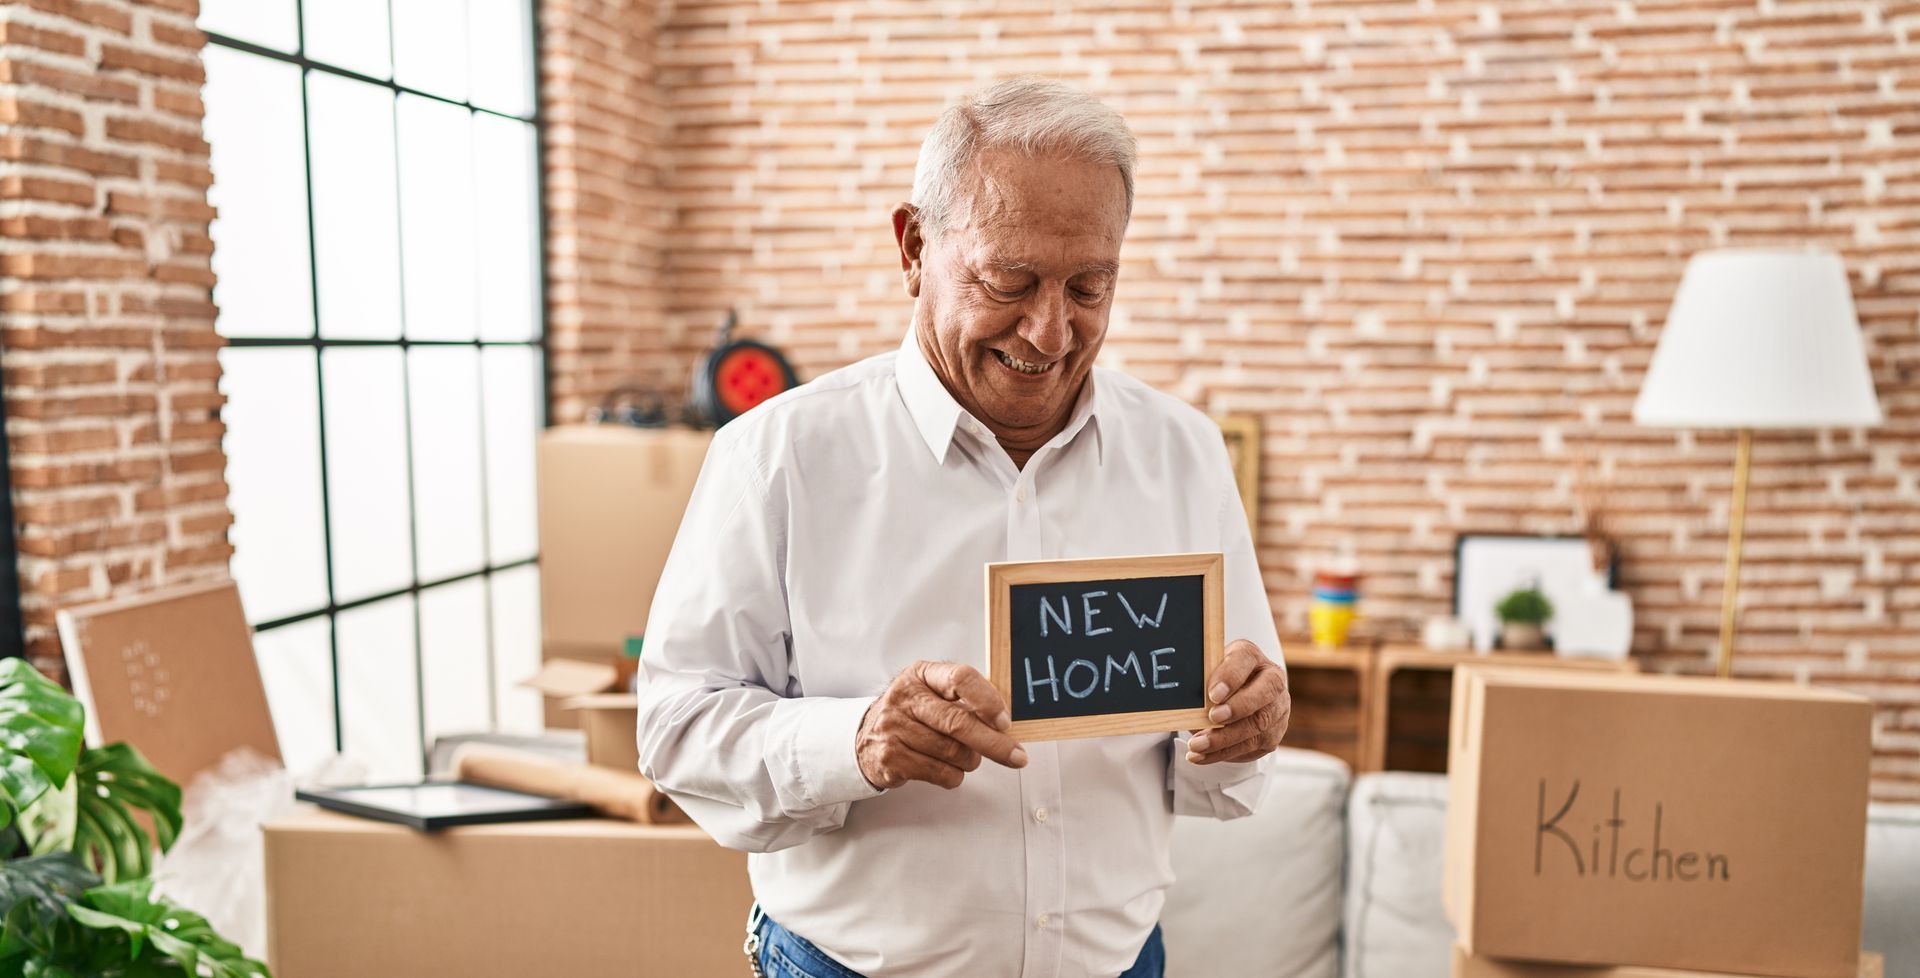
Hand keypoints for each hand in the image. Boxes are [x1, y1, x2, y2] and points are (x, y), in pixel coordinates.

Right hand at [856, 661, 1028, 789]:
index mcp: (921, 675)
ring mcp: (894, 728)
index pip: (961, 678)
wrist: (866, 738)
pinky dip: (954, 776)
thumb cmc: (911, 715)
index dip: (988, 701)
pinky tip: (948, 769)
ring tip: (967, 757)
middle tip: (1016, 756)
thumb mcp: (932, 694)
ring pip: (952, 752)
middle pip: (958, 722)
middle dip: (994, 743)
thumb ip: (965, 701)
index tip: (1004, 722)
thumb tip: (1003, 726)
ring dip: (970, 761)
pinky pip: (940, 773)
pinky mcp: (891, 758)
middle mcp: (905, 698)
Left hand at [1185, 639, 1289, 764]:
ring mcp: (1277, 709)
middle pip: (1263, 694)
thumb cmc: (1216, 682)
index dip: (1231, 677)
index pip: (1246, 659)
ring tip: (1196, 745)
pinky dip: (1223, 753)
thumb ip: (1201, 681)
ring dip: (1224, 739)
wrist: (1236, 697)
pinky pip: (1251, 747)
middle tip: (1212, 718)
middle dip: (1237, 709)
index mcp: (1252, 657)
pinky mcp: (1273, 734)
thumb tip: (1183, 700)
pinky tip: (1201, 756)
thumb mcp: (1207, 674)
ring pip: (1257, 726)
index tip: (1213, 694)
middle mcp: (1272, 680)